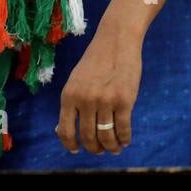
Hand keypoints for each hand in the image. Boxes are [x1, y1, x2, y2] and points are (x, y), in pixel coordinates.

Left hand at [56, 17, 141, 155]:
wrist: (117, 40)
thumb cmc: (97, 60)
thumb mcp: (76, 80)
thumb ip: (72, 103)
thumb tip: (65, 130)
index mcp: (69, 96)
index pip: (66, 131)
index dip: (71, 145)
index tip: (77, 150)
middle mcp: (85, 100)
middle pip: (88, 136)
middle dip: (95, 148)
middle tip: (101, 150)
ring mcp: (105, 101)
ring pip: (106, 135)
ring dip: (111, 146)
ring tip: (115, 148)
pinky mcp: (124, 99)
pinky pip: (123, 127)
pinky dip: (124, 138)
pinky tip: (125, 140)